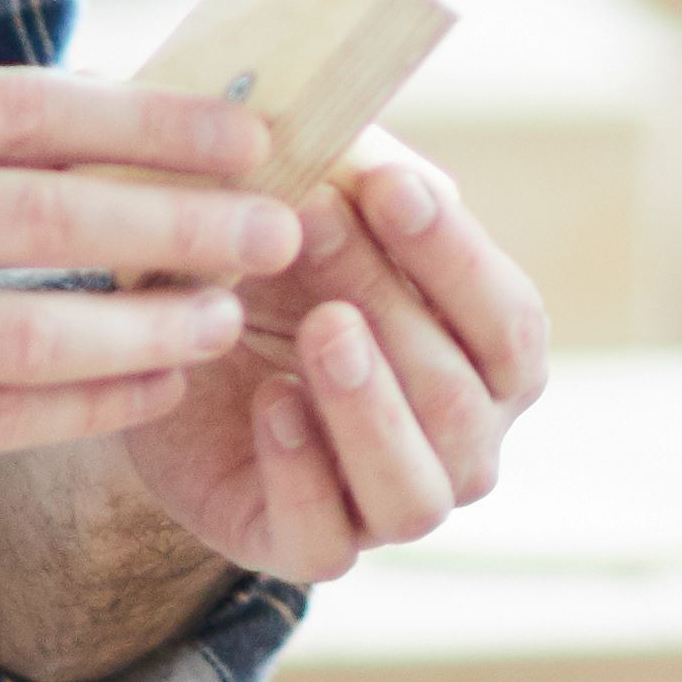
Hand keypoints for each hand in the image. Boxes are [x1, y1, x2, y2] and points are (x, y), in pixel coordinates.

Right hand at [0, 65, 297, 511]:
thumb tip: (67, 127)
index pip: (19, 109)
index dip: (145, 121)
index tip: (243, 130)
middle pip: (41, 216)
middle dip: (178, 224)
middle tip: (277, 226)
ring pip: (22, 333)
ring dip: (144, 331)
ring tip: (227, 322)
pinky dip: (77, 409)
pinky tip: (147, 392)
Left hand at [95, 136, 555, 582]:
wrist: (169, 354)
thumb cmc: (276, 268)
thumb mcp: (309, 204)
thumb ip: (351, 173)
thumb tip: (357, 137)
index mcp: (490, 362)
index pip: (511, 323)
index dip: (456, 255)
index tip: (386, 183)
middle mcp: (461, 443)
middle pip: (457, 395)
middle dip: (389, 302)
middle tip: (316, 221)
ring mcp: (388, 503)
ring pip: (418, 491)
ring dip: (370, 404)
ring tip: (321, 328)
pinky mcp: (305, 543)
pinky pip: (327, 543)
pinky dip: (303, 473)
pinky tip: (270, 402)